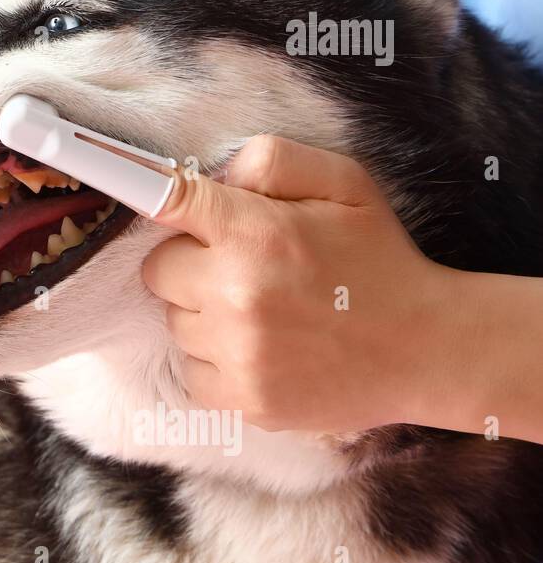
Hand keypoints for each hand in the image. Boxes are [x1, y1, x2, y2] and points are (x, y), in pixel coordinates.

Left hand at [141, 135, 461, 433]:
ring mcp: (238, 355)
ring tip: (261, 311)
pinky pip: (192, 373)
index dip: (150, 196)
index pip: (167, 202)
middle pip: (159, 269)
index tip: (135, 193)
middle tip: (240, 265)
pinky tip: (259, 350)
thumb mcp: (344, 184)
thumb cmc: (379, 259)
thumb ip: (272, 162)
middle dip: (191, 263)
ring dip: (203, 315)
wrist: (428, 349)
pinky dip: (216, 363)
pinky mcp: (244, 401)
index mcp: (255, 234)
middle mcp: (236, 295)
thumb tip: (210, 176)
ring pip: (175, 323)